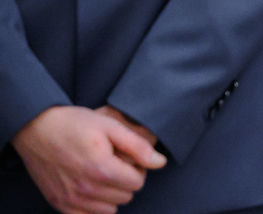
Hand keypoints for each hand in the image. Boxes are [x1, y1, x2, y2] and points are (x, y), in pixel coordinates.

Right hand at [12, 105, 165, 213]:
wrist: (36, 129)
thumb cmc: (75, 124)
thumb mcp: (110, 126)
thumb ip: (138, 146)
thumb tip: (160, 163)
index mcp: (102, 169)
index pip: (138, 183)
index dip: (137, 169)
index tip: (127, 158)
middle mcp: (86, 189)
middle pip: (126, 196)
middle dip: (125, 181)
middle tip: (114, 163)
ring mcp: (71, 199)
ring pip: (110, 209)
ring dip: (111, 194)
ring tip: (101, 174)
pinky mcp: (59, 204)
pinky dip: (93, 206)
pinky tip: (90, 188)